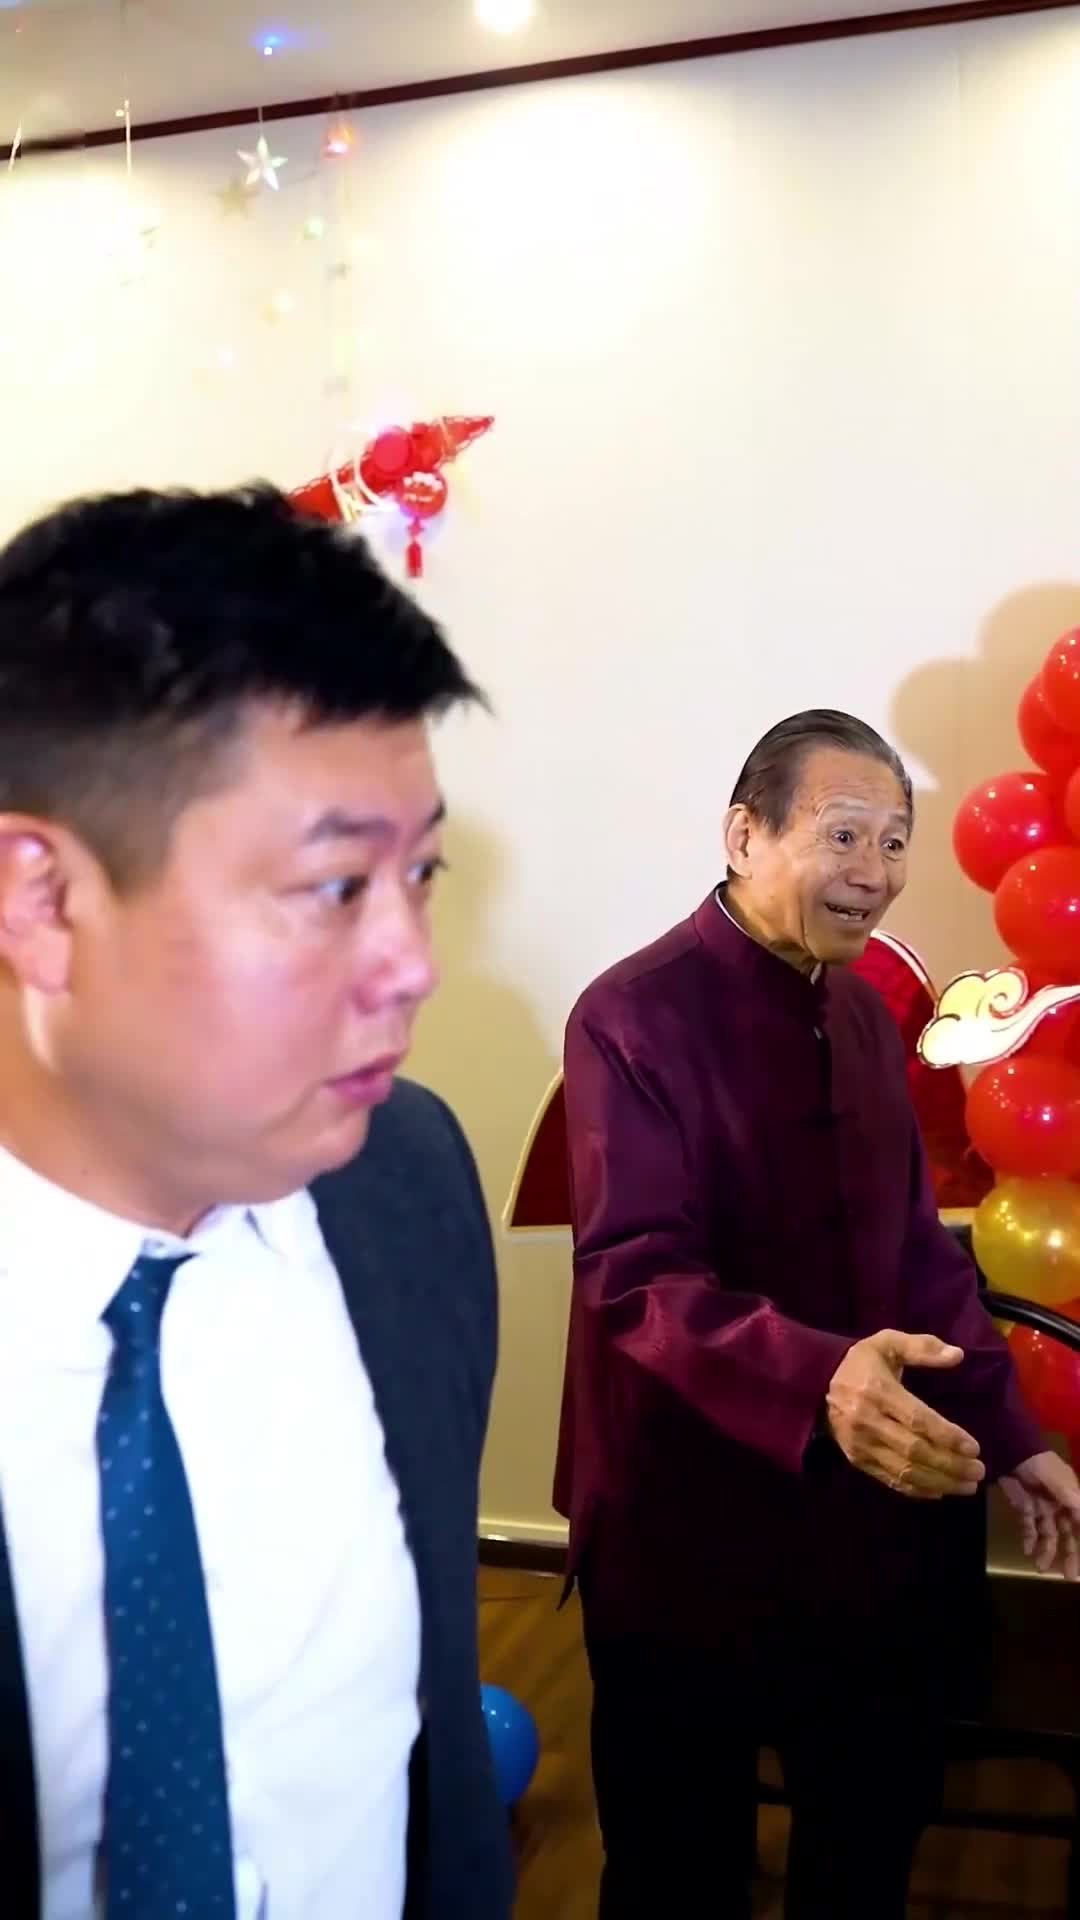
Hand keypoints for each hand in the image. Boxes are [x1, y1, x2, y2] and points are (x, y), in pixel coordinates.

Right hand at [826, 1330, 985, 1498]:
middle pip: (915, 1451)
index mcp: (878, 1391)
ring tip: (967, 1486)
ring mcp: (861, 1445)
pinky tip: (940, 1491)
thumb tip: (958, 1355)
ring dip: (940, 1482)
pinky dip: (918, 1490)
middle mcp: (868, 1421)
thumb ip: (922, 1347)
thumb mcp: (888, 1343)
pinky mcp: (857, 1460)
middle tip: (979, 1471)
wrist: (815, 1383)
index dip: (948, 1436)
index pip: (918, 1420)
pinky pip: (891, 1480)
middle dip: (950, 1465)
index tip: (974, 1448)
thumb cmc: (861, 1363)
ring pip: (905, 1471)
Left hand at [1000, 1451, 1079, 1579]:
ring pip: (1049, 1534)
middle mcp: (1060, 1504)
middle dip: (1069, 1554)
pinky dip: (1029, 1540)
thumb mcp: (1057, 1479)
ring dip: (1046, 1551)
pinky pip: (1029, 1527)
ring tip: (1040, 1568)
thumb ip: (1072, 1499)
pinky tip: (1027, 1552)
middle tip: (1069, 1576)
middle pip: (1068, 1534)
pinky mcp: (1024, 1507)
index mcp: (1072, 1497)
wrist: (1010, 1447)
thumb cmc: (1038, 1461)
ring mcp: (1042, 1506)